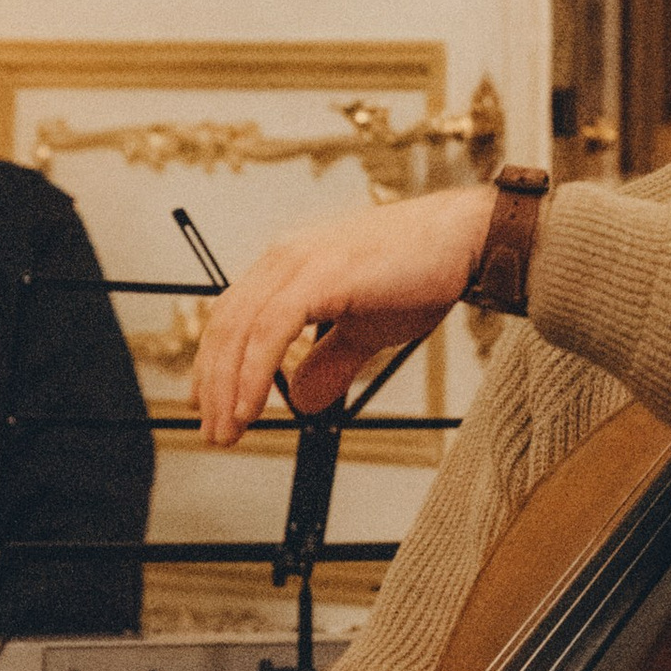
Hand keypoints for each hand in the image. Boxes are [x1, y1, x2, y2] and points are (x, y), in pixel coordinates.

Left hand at [193, 186, 494, 446]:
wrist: (464, 239)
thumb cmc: (422, 274)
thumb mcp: (367, 328)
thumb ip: (332, 361)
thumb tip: (304, 399)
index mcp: (290, 264)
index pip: (233, 316)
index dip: (214, 362)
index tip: (207, 403)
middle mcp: (285, 258)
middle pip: (226, 326)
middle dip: (212, 383)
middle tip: (213, 431)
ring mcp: (299, 263)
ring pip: (241, 331)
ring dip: (227, 387)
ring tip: (226, 429)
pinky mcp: (319, 276)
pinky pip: (270, 332)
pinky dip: (253, 373)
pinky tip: (249, 408)